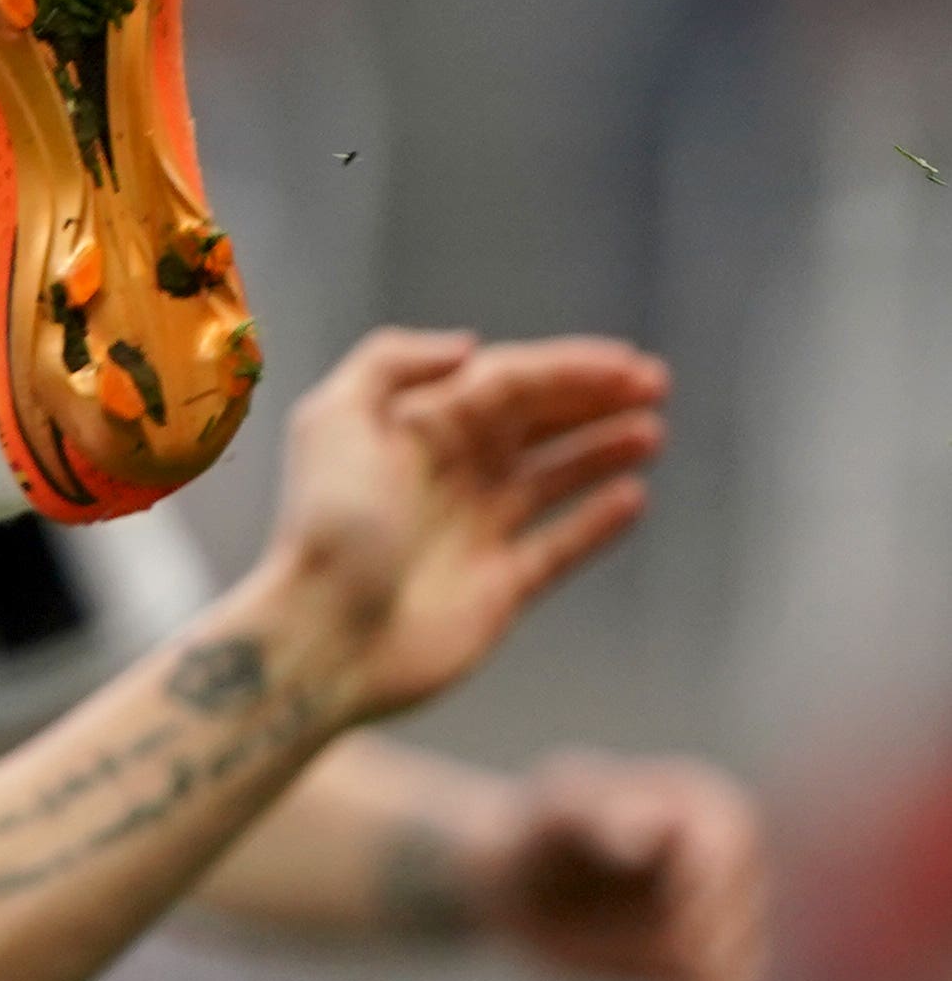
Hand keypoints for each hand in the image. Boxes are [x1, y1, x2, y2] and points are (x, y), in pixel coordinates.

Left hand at [259, 327, 668, 723]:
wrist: (324, 633)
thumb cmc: (327, 526)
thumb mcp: (334, 419)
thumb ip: (391, 363)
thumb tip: (469, 347)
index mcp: (412, 429)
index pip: (504, 382)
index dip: (566, 367)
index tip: (628, 364)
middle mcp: (445, 474)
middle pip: (533, 422)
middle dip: (593, 399)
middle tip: (656, 385)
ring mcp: (473, 531)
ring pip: (552, 478)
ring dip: (601, 451)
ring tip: (651, 432)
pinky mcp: (497, 588)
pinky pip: (560, 546)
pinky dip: (598, 522)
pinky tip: (634, 496)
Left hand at [475, 750, 772, 980]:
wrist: (511, 882)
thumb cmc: (532, 828)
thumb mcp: (553, 810)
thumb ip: (597, 813)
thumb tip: (644, 838)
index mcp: (700, 804)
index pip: (729, 846)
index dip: (711, 885)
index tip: (686, 921)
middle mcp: (725, 861)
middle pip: (744, 906)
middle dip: (723, 939)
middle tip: (695, 969)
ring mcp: (718, 917)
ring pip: (739, 955)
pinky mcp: (700, 967)